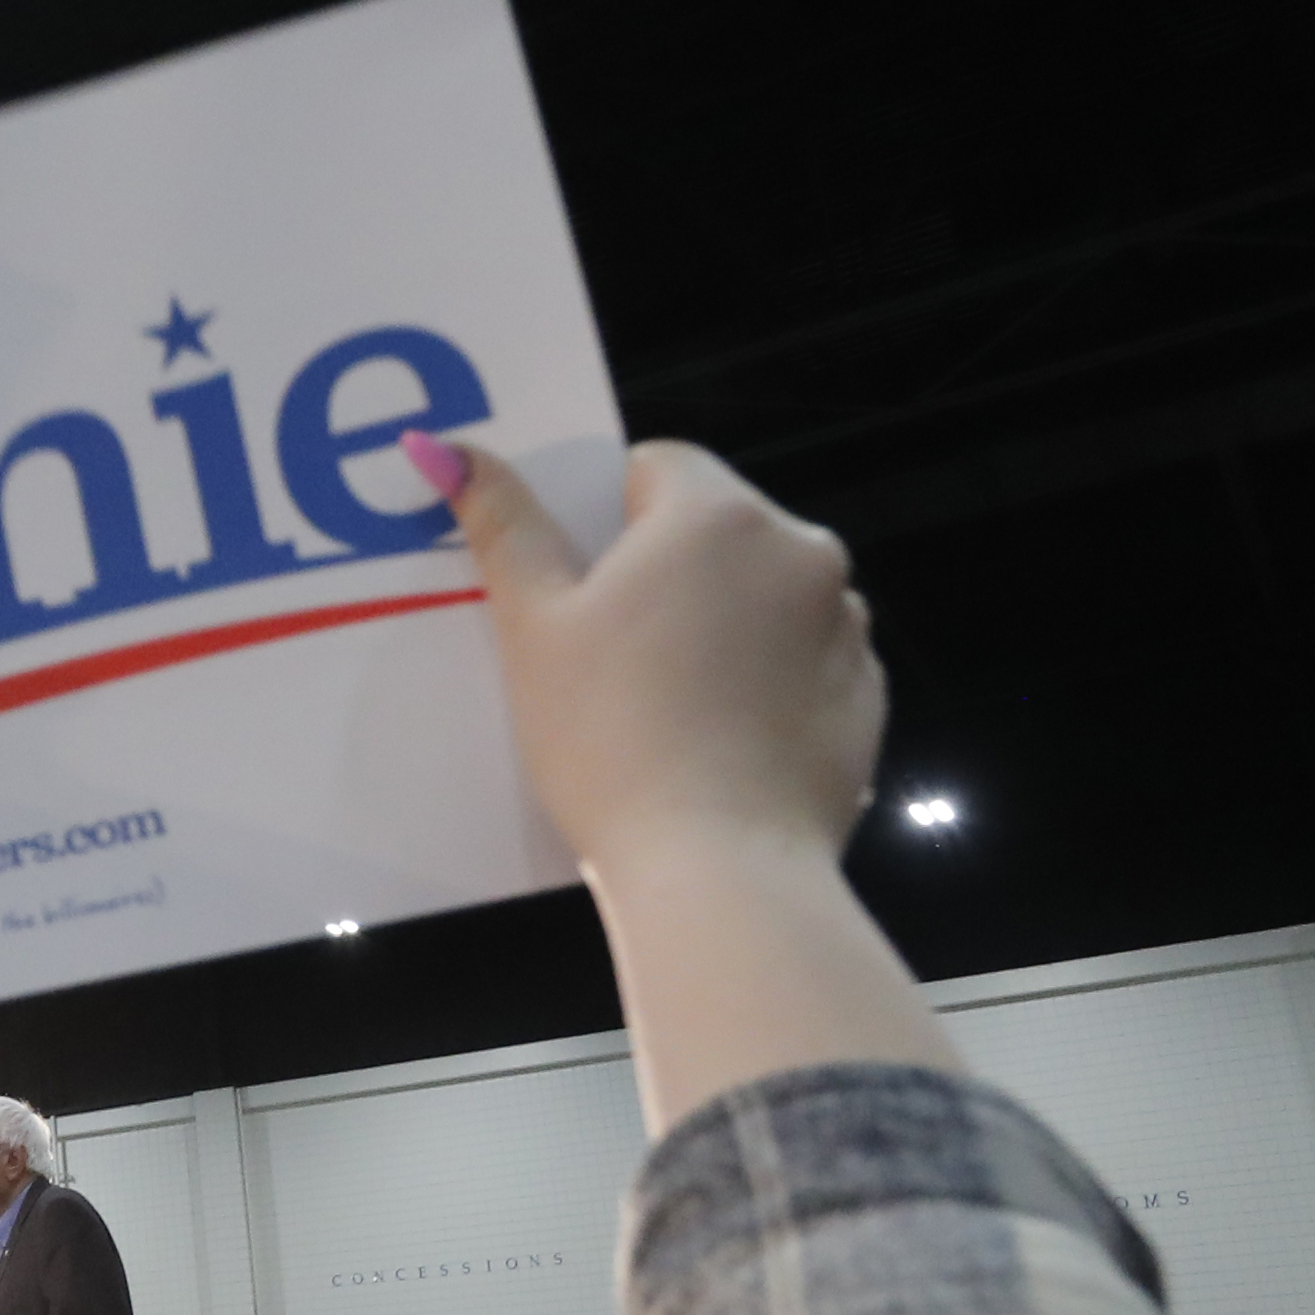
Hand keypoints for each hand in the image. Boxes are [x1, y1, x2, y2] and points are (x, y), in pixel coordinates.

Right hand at [422, 433, 879, 888]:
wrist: (720, 869)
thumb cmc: (610, 737)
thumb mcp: (535, 630)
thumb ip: (503, 526)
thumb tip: (447, 445)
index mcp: (716, 514)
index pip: (656, 465)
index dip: (607, 516)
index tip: (579, 586)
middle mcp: (801, 549)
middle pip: (717, 531)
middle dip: (669, 573)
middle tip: (611, 654)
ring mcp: (846, 625)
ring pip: (767, 597)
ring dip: (726, 624)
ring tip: (671, 707)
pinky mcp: (867, 697)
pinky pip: (806, 663)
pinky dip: (768, 684)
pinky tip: (723, 743)